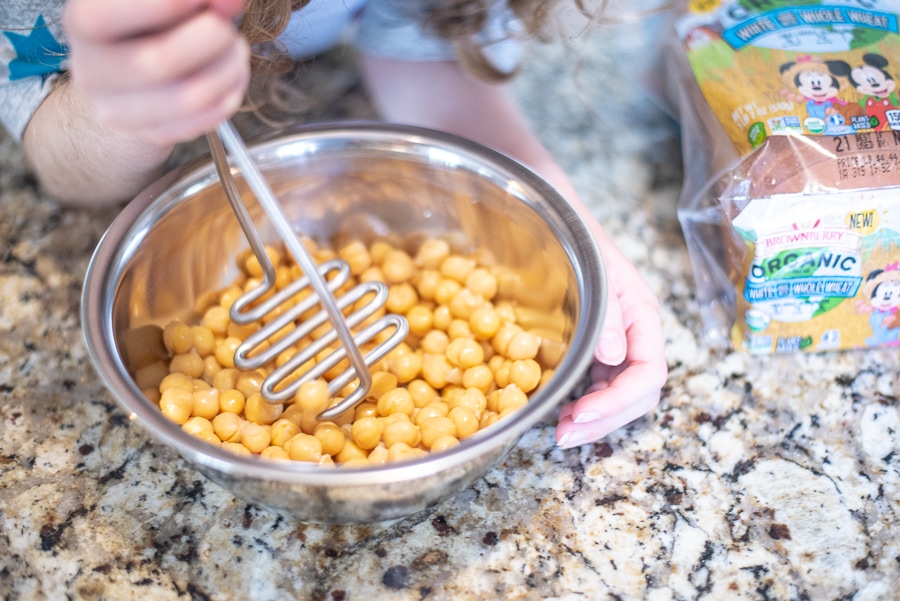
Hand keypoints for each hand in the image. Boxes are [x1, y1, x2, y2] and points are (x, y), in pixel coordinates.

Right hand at [63, 0, 248, 145]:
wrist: (135, 71)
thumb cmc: (152, 22)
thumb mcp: (166, 1)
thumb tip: (230, 1)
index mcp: (85, 22)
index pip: (108, 15)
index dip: (169, 5)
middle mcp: (92, 70)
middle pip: (158, 63)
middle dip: (212, 38)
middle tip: (226, 26)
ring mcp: (120, 110)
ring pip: (191, 98)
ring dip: (229, 69)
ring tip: (234, 49)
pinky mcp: (153, 132)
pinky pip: (205, 120)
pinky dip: (230, 94)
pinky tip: (229, 75)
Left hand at [555, 221, 667, 447]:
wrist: (560, 221)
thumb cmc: (580, 241)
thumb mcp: (597, 272)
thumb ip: (607, 315)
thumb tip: (613, 358)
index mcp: (644, 317)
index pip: (648, 373)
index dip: (618, 401)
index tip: (581, 414)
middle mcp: (636, 336)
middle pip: (637, 394)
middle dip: (604, 420)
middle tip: (565, 435)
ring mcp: (617, 345)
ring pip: (619, 396)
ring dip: (593, 419)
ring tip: (561, 431)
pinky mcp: (597, 350)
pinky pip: (598, 385)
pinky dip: (582, 404)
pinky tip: (561, 411)